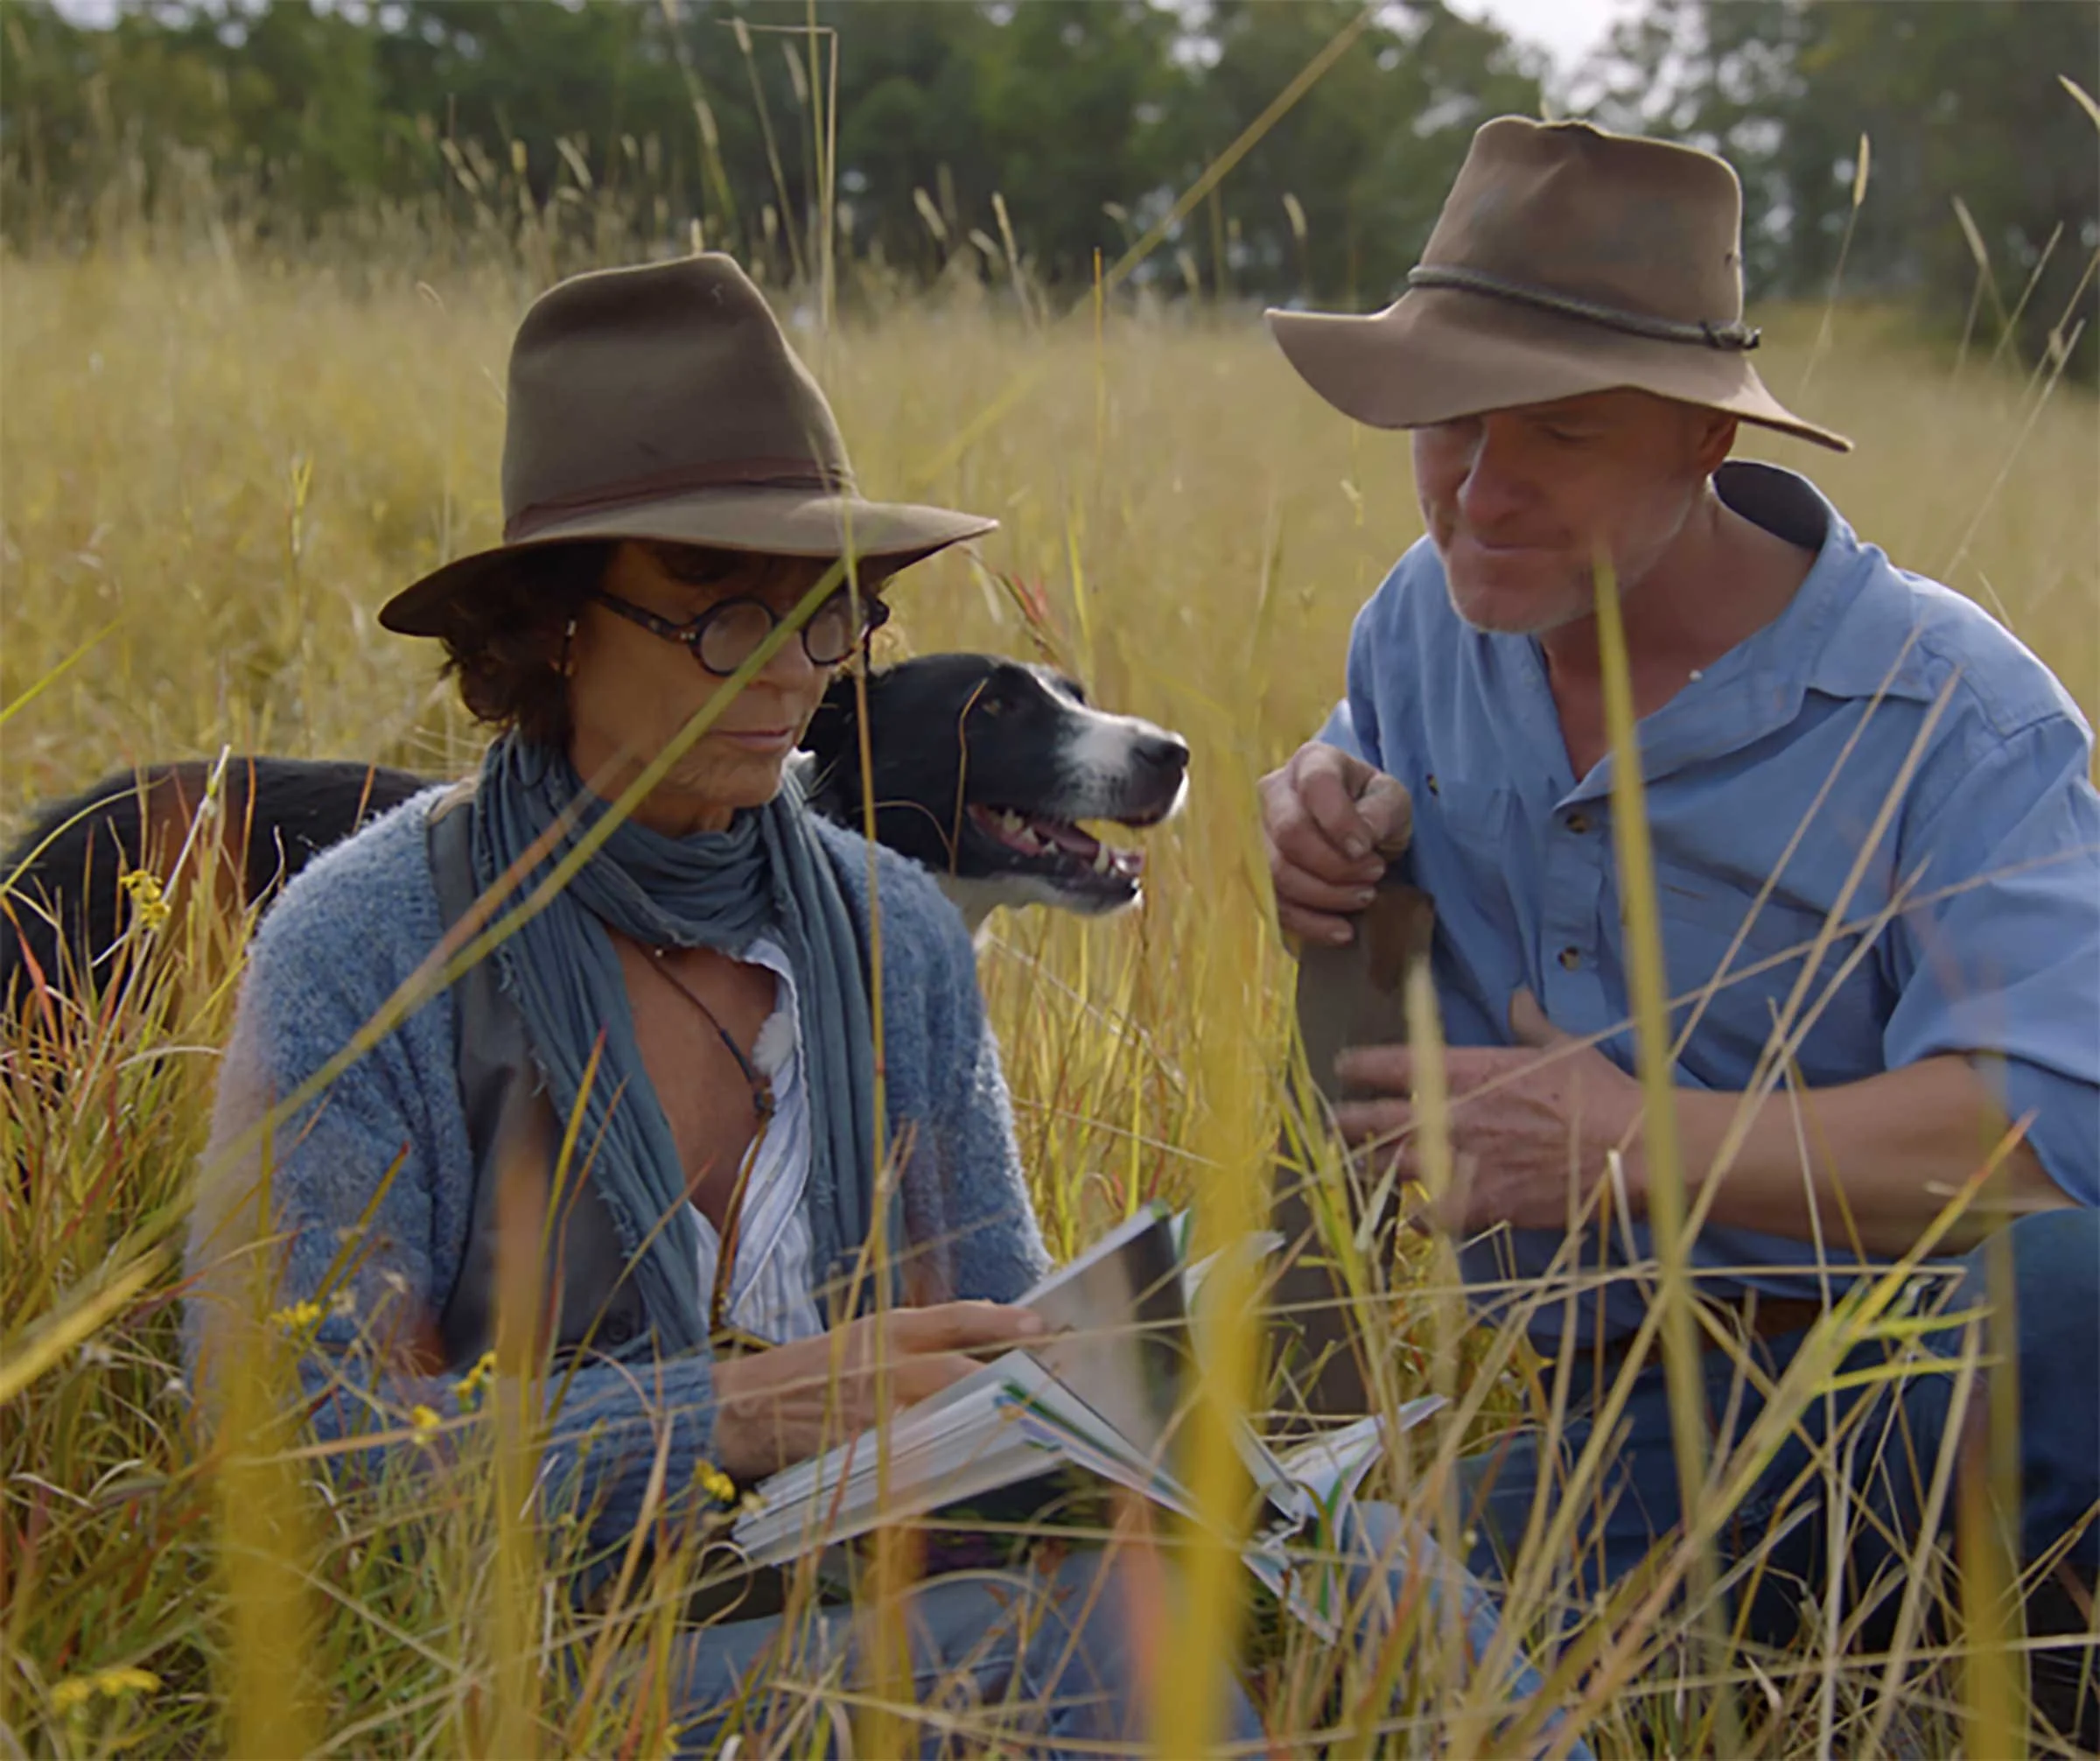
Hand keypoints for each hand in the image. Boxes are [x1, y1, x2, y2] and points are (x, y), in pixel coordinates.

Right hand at [710, 1300, 1045, 1481]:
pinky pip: (910, 1462)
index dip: (999, 1318)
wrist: (748, 1406)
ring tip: (1026, 1431)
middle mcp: (881, 1364)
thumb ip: (925, 1334)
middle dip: (1004, 1380)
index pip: (952, 1318)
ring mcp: (869, 1410)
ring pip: (939, 1418)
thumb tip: (988, 1322)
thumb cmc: (818, 1368)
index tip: (1041, 1323)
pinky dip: (940, 1466)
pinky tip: (971, 1470)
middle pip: (954, 1371)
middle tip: (1047, 1387)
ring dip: (982, 1426)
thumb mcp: (867, 1334)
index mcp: (887, 1329)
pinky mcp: (858, 1451)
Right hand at [1257, 740, 1412, 944]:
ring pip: (1277, 872)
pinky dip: (1309, 923)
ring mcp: (1258, 832)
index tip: (1368, 850)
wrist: (1353, 830)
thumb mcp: (1392, 800)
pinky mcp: (1257, 872)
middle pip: (1290, 834)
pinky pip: (1274, 903)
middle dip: (1336, 866)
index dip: (1341, 821)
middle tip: (1374, 876)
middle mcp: (1273, 792)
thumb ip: (1381, 811)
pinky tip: (1341, 931)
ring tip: (1364, 898)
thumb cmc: (1372, 808)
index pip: (1317, 785)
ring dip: (1326, 896)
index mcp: (1312, 763)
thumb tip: (1358, 842)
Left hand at [1330, 991, 1642, 1234]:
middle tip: (1334, 1122)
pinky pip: (1432, 1216)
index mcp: (1471, 1070)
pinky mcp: (1484, 1205)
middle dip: (1351, 1120)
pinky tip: (1412, 1219)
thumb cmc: (1602, 1094)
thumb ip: (1529, 1024)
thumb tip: (1517, 996)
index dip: (1361, 1066)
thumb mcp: (1563, 1047)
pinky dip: (1418, 1219)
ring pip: (1395, 1166)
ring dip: (1370, 1165)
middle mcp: (1457, 1115)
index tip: (1342, 1067)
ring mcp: (1466, 1162)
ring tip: (1352, 1164)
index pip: (1394, 1063)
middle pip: (1380, 1119)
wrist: (1634, 1151)